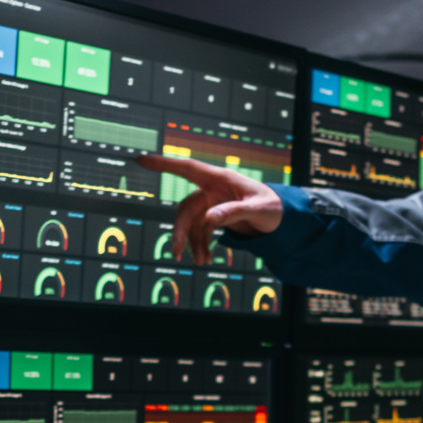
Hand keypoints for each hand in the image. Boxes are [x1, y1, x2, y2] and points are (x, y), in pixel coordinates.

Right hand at [135, 155, 281, 263]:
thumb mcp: (257, 209)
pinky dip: (201, 245)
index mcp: (219, 179)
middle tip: (176, 251)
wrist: (280, 217)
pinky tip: (206, 258)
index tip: (141, 160)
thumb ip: (233, 212)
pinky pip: (200, 231)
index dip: (164, 164)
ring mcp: (211, 203)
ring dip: (192, 243)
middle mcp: (211, 190)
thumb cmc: (272, 206)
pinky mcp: (214, 216)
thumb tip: (209, 219)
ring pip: (191, 223)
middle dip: (180, 230)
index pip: (187, 168)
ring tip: (201, 261)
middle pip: (186, 207)